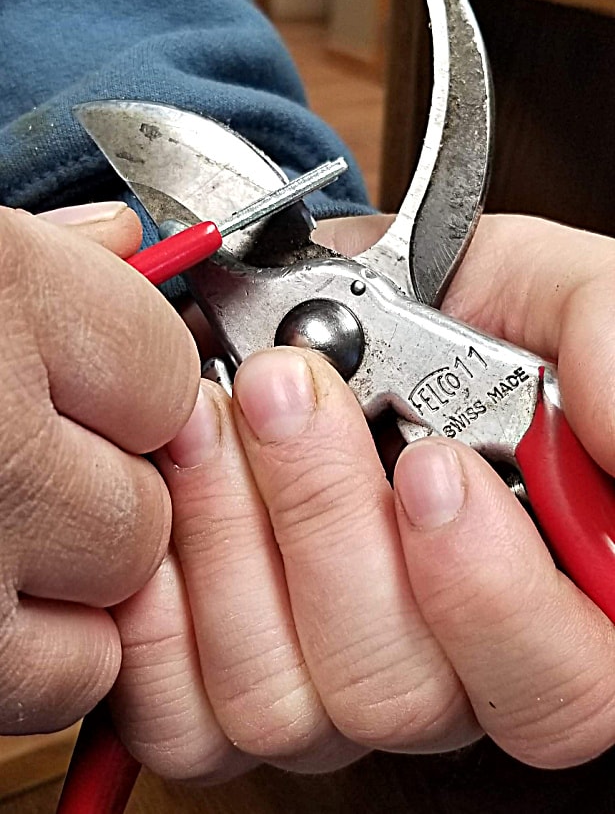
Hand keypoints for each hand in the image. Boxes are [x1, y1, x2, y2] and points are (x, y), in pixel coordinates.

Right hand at [0, 202, 199, 733]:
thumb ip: (32, 251)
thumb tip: (119, 242)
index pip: (168, 372)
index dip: (139, 384)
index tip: (102, 386)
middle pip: (148, 496)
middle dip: (108, 484)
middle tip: (26, 460)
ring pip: (120, 595)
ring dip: (80, 573)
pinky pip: (62, 681)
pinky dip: (37, 654)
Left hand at [110, 213, 614, 781]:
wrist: (338, 308)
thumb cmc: (456, 311)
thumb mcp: (554, 296)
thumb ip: (603, 345)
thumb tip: (610, 435)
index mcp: (543, 597)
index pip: (561, 683)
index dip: (493, 600)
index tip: (432, 466)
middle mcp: (441, 665)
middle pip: (399, 693)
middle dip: (329, 528)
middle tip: (288, 392)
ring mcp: (331, 688)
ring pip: (282, 703)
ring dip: (233, 543)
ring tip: (220, 416)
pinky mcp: (229, 687)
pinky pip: (185, 713)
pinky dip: (161, 612)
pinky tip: (171, 502)